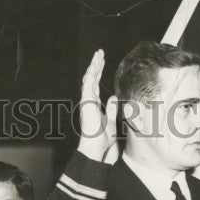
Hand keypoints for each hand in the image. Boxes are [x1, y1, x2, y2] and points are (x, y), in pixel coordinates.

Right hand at [76, 49, 118, 163]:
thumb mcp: (112, 120)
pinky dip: (90, 75)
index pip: (96, 84)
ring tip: (98, 54)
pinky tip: (93, 66)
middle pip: (92, 78)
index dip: (99, 72)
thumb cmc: (103, 138)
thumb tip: (112, 97)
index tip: (102, 62)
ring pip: (89, 79)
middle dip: (96, 64)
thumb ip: (111, 108)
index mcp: (93, 104)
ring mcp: (86, 101)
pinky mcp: (86, 103)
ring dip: (93, 66)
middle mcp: (89, 101)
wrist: (96, 147)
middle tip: (100, 53)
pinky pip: (87, 86)